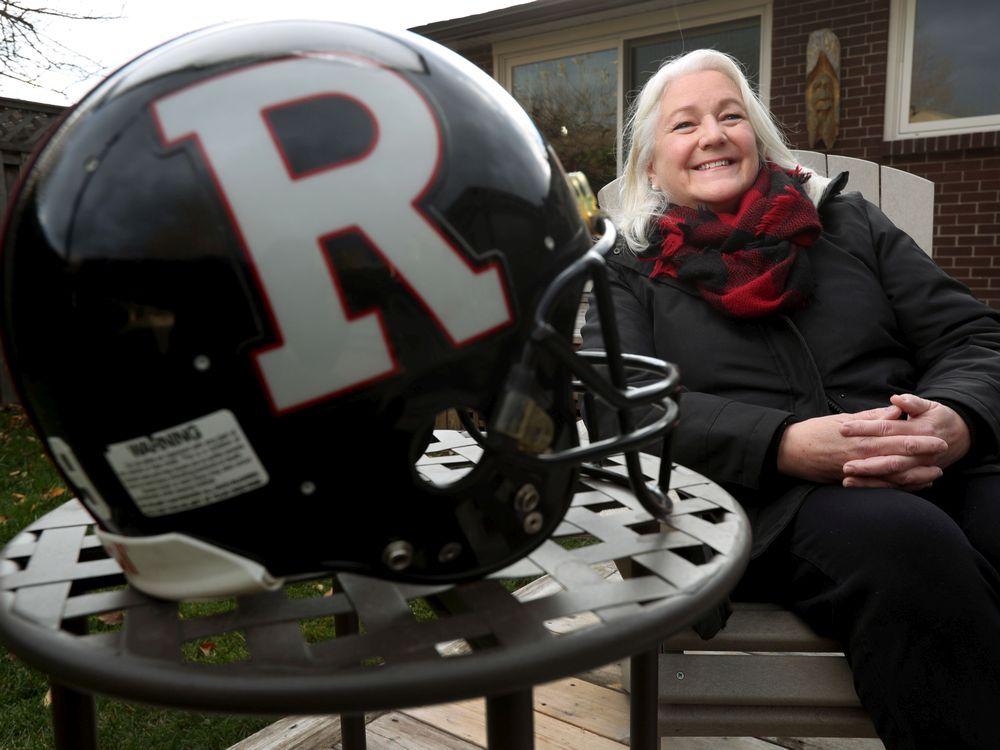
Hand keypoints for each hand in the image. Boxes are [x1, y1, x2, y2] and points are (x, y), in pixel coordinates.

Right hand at [777, 404, 947, 484]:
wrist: (789, 451)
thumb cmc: (815, 432)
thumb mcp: (843, 419)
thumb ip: (871, 417)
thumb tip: (895, 411)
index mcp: (862, 437)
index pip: (898, 437)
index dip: (920, 439)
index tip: (938, 438)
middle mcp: (862, 455)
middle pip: (900, 456)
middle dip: (924, 456)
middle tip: (942, 454)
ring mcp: (857, 470)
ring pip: (893, 475)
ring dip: (916, 475)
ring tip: (934, 474)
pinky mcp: (850, 481)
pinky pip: (879, 487)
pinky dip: (897, 487)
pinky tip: (911, 485)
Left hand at [839, 394, 970, 488]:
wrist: (962, 436)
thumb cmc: (940, 418)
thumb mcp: (929, 407)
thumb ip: (912, 403)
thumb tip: (896, 399)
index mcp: (919, 431)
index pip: (887, 429)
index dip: (865, 429)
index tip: (843, 429)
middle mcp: (920, 452)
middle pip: (890, 459)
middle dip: (866, 463)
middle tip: (843, 464)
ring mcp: (920, 467)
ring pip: (894, 476)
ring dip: (870, 479)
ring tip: (847, 479)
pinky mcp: (919, 477)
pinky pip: (899, 486)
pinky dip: (880, 488)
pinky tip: (860, 486)